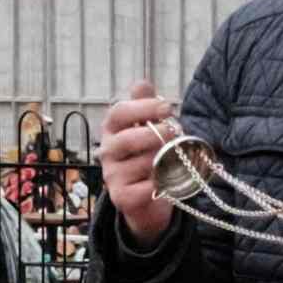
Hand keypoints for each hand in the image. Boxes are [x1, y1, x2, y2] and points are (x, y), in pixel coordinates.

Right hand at [96, 82, 179, 238]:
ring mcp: (112, 176)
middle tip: (175, 132)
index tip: (167, 107)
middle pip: (126, 139)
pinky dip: (162, 184)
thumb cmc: (147, 156)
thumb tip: (142, 83)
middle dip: (154, 135)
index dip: (143, 108)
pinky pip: (147, 188)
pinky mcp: (121, 198)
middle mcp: (107, 151)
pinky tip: (167, 181)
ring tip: (175, 160)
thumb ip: (145, 106)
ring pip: (141, 164)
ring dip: (163, 161)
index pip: (118, 113)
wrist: (146, 199)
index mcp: (112, 130)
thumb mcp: (147, 128)